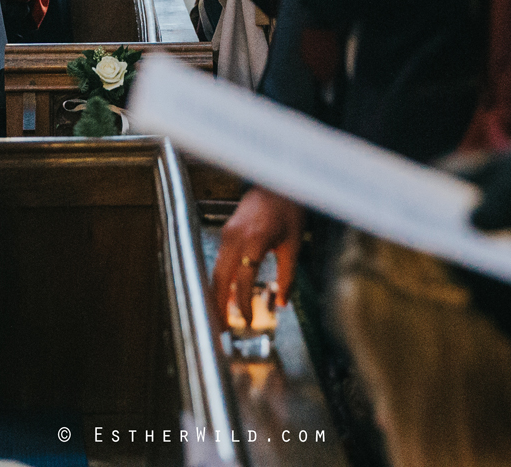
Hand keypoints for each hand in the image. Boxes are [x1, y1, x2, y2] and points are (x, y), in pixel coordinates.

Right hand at [212, 188, 303, 328]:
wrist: (277, 181)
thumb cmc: (289, 209)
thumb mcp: (294, 243)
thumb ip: (287, 275)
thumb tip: (283, 303)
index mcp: (254, 239)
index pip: (244, 279)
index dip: (244, 303)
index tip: (248, 320)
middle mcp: (235, 237)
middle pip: (220, 278)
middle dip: (218, 305)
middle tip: (221, 329)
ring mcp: (227, 233)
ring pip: (216, 271)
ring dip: (216, 295)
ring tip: (219, 318)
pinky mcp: (225, 232)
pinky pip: (219, 261)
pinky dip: (220, 280)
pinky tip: (224, 296)